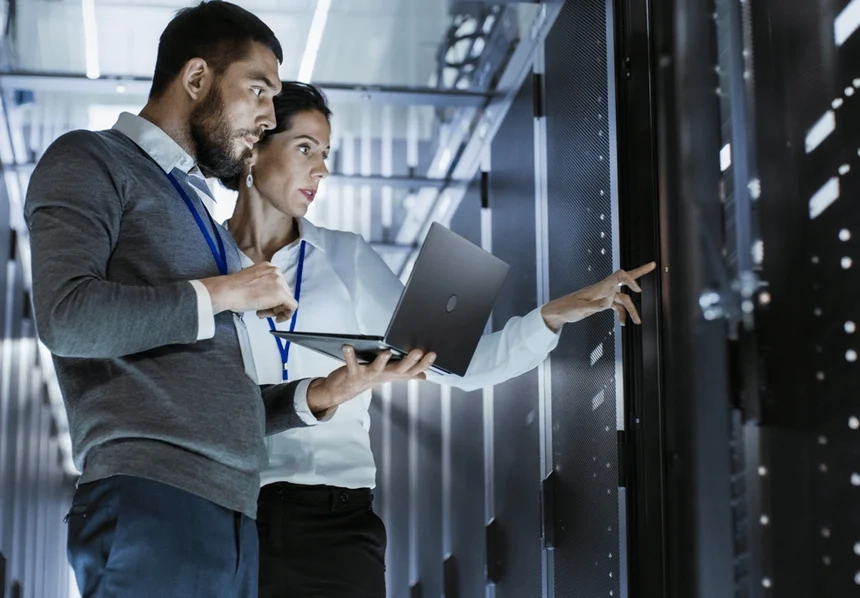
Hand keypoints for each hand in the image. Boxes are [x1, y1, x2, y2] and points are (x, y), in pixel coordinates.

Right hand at [199, 262, 297, 322]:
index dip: (272, 297)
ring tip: (261, 313)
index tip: (264, 304)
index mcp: (268, 267)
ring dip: (276, 310)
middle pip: (283, 292)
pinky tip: (277, 319)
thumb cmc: (233, 289)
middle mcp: (276, 271)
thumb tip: (268, 296)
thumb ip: (262, 285)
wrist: (228, 291)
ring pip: (287, 299)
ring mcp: (280, 282)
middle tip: (262, 311)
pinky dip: (286, 315)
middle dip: (274, 304)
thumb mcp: (251, 281)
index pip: (277, 284)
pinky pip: (292, 306)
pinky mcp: (281, 294)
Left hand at [306, 346, 436, 414]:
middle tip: (418, 351)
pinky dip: (349, 355)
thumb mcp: (388, 376)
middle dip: (409, 362)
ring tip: (386, 352)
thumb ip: (406, 375)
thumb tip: (424, 376)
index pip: (412, 370)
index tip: (433, 354)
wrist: (343, 391)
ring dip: (381, 361)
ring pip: (377, 369)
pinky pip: (351, 364)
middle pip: (399, 370)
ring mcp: (367, 376)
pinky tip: (348, 346)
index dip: (423, 364)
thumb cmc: (367, 378)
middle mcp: (382, 376)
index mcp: (392, 374)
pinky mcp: (352, 373)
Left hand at [540, 262, 656, 331]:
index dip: (630, 279)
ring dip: (632, 310)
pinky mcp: (602, 303)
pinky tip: (622, 323)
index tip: (638, 289)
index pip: (619, 276)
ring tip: (637, 322)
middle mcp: (604, 289)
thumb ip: (595, 305)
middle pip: (624, 279)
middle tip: (653, 265)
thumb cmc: (567, 308)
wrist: (559, 312)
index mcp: (600, 287)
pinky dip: (622, 314)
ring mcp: (604, 295)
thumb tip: (609, 303)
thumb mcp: (580, 309)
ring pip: (623, 299)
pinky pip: (617, 306)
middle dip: (639, 272)